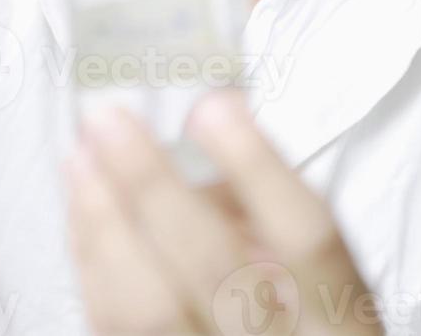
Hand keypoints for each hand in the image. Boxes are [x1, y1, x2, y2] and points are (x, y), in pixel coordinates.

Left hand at [64, 88, 383, 335]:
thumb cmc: (290, 313)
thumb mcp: (306, 264)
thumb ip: (264, 197)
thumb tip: (211, 114)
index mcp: (338, 312)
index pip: (307, 236)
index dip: (257, 167)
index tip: (211, 107)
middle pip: (211, 266)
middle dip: (152, 182)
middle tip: (110, 120)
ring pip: (146, 307)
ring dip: (103, 220)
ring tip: (82, 156)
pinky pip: (110, 326)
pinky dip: (90, 261)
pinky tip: (83, 209)